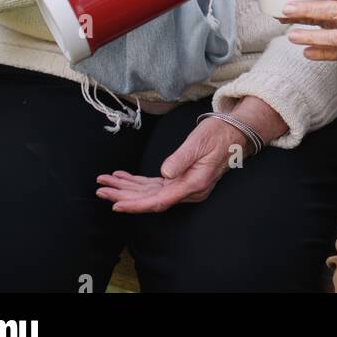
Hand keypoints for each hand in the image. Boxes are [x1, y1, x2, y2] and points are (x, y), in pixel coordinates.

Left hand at [96, 116, 245, 213]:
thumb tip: (164, 174)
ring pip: (150, 192)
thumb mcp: (199, 142)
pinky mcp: (181, 179)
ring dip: (126, 188)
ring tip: (105, 183)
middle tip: (100, 188)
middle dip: (124, 195)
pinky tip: (122, 178)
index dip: (136, 204)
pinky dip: (137, 182)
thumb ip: (181, 159)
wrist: (236, 132)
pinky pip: (155, 185)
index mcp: (193, 184)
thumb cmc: (219, 134)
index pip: (160, 201)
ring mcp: (184, 186)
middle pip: (151, 199)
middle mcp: (188, 190)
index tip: (116, 204)